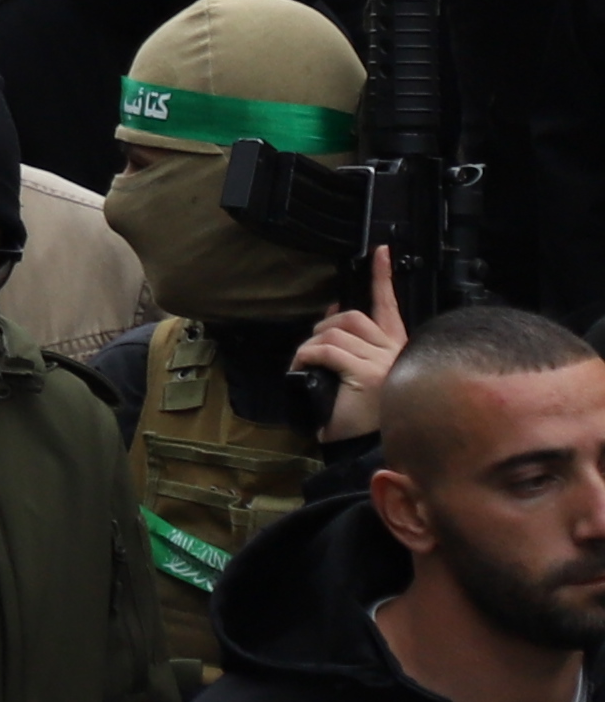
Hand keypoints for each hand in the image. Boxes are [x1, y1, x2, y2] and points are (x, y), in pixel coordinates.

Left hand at [307, 247, 410, 440]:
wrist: (365, 451)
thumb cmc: (359, 416)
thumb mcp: (356, 374)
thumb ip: (352, 345)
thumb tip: (334, 313)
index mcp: (397, 349)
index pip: (389, 305)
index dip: (382, 277)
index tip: (379, 251)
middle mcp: (395, 352)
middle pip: (354, 317)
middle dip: (326, 325)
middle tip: (312, 348)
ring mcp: (384, 363)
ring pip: (337, 333)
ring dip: (312, 344)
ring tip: (308, 363)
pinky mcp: (367, 374)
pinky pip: (327, 350)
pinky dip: (308, 355)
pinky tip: (304, 369)